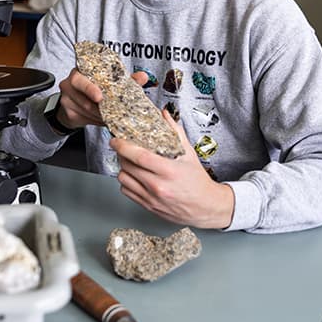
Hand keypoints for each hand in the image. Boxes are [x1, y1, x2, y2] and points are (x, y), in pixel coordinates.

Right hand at [57, 69, 149, 130]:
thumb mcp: (109, 81)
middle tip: (110, 113)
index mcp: (79, 72)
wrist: (76, 103)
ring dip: (100, 115)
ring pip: (86, 110)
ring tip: (111, 116)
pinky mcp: (68, 112)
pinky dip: (97, 120)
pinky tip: (104, 120)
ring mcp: (66, 99)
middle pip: (83, 97)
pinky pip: (85, 118)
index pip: (80, 78)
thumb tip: (142, 76)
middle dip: (99, 107)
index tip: (100, 97)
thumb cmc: (94, 88)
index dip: (89, 88)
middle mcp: (69, 84)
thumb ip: (126, 79)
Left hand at [110, 110, 234, 228]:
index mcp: (168, 171)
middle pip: (127, 165)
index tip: (116, 140)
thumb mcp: (189, 153)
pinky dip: (127, 182)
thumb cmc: (198, 181)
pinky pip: (126, 192)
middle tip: (124, 147)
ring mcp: (151, 198)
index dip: (123, 146)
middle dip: (122, 154)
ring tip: (130, 162)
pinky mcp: (148, 206)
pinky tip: (134, 176)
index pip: (139, 156)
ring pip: (123, 179)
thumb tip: (165, 115)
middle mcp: (158, 186)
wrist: (205, 207)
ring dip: (123, 168)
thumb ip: (175, 132)